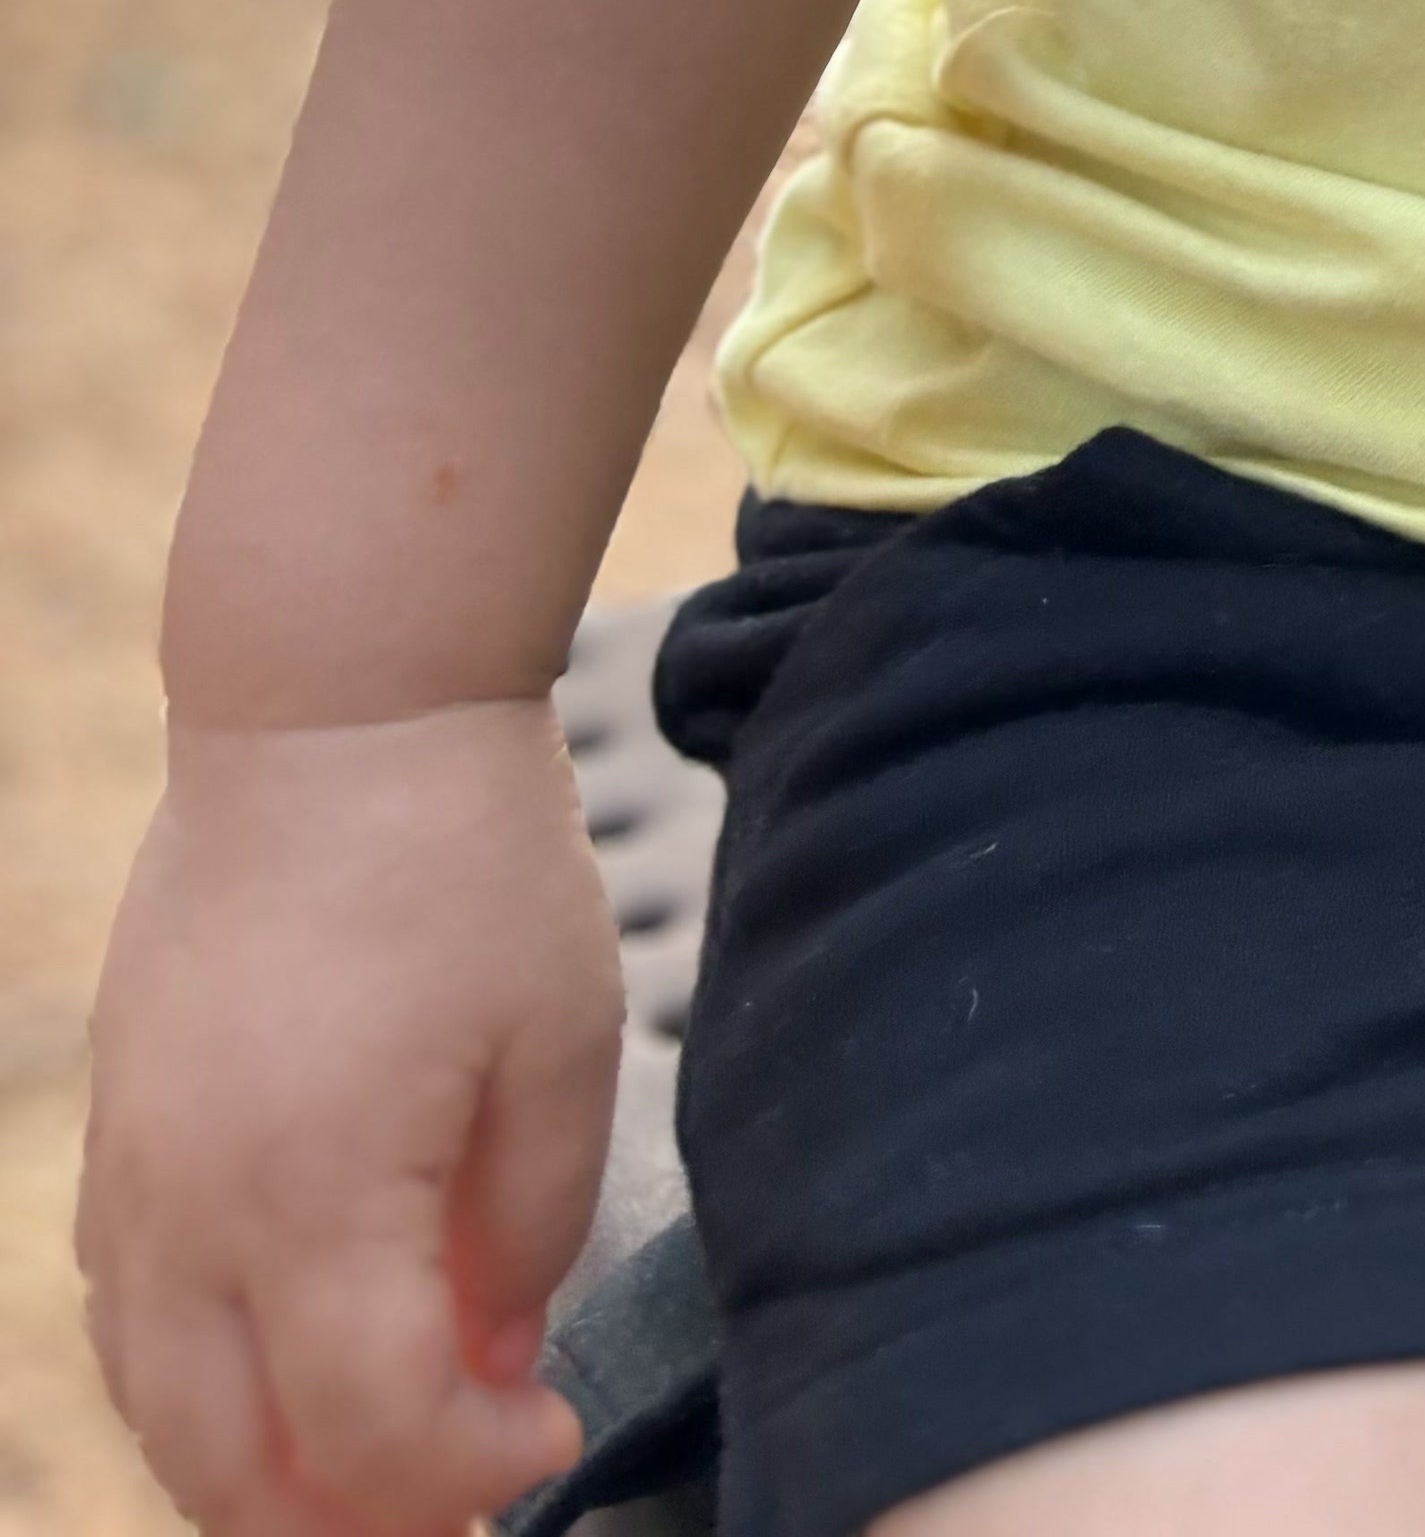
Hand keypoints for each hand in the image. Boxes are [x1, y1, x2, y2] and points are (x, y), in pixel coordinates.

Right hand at [81, 703, 624, 1536]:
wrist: (332, 717)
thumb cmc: (466, 862)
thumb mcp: (561, 1046)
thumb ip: (530, 1233)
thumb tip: (494, 1365)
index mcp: (317, 1200)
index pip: (372, 1440)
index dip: (467, 1473)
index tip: (544, 1435)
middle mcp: (194, 1215)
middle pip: (228, 1472)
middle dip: (348, 1521)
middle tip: (449, 1491)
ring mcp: (132, 1177)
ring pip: (156, 1411)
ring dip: (255, 1473)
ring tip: (370, 1460)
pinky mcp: (114, 1132)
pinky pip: (127, 1320)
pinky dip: (194, 1383)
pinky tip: (280, 1361)